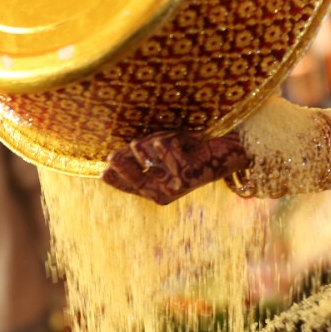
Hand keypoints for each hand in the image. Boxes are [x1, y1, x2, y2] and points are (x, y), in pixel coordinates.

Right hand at [101, 130, 250, 204]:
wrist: (227, 151)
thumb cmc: (194, 149)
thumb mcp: (164, 154)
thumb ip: (143, 157)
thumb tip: (115, 158)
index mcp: (157, 191)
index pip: (130, 186)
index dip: (116, 179)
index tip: (103, 171)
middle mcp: (164, 194)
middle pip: (134, 178)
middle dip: (124, 165)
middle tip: (115, 155)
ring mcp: (174, 187)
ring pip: (147, 154)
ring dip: (157, 138)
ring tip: (172, 137)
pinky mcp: (184, 176)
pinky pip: (164, 147)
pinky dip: (173, 137)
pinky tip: (186, 139)